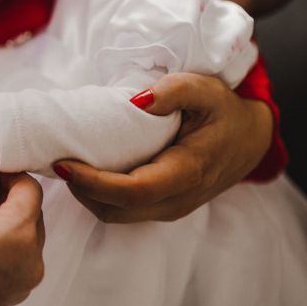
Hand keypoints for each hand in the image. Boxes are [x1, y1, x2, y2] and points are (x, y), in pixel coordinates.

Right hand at [0, 171, 45, 305]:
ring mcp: (22, 282)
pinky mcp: (10, 294)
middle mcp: (30, 261)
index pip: (30, 189)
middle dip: (5, 196)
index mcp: (18, 236)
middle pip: (30, 212)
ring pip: (22, 234)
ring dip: (1, 218)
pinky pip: (14, 257)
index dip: (9, 173)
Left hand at [53, 72, 272, 222]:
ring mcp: (171, 208)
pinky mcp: (164, 207)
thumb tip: (137, 99)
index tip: (63, 163)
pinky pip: (125, 211)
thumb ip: (174, 90)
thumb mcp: (206, 89)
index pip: (131, 192)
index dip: (92, 183)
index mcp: (187, 173)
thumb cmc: (226, 112)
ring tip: (68, 165)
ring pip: (117, 215)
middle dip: (81, 191)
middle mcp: (177, 200)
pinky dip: (101, 196)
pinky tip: (89, 171)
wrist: (250, 139)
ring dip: (88, 196)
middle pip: (116, 210)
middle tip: (56, 161)